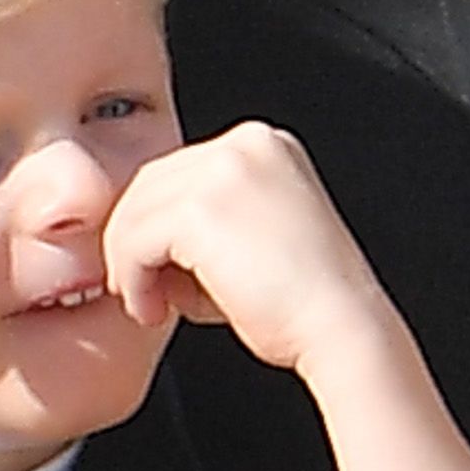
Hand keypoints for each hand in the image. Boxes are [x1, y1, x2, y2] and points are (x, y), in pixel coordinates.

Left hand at [104, 122, 397, 375]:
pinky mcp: (200, 209)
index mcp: (264, 144)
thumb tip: (141, 238)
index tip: (156, 271)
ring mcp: (222, 170)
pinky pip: (133, 241)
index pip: (178, 171)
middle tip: (145, 292)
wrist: (339, 325)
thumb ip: (208, 218)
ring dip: (130, 265)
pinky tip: (155, 309)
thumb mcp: (257, 235)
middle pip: (149, 184)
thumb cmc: (304, 301)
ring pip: (135, 212)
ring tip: (152, 305)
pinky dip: (133, 280)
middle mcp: (244, 144)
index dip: (158, 226)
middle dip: (136, 243)